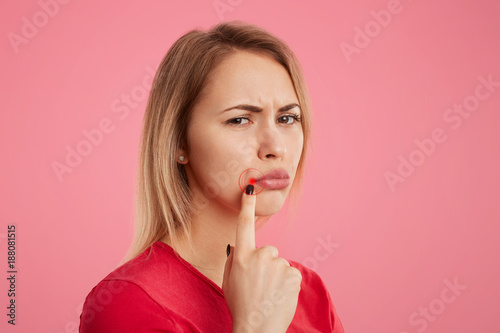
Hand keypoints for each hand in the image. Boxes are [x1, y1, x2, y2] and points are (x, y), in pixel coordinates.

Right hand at [222, 185, 301, 332]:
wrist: (257, 329)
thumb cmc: (240, 306)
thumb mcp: (228, 281)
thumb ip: (233, 260)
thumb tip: (236, 246)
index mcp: (241, 257)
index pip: (244, 226)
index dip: (247, 206)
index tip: (251, 188)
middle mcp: (260, 256)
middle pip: (268, 250)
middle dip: (266, 263)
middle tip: (260, 284)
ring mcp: (278, 264)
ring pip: (280, 263)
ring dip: (277, 275)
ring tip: (269, 293)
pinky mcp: (293, 274)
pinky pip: (290, 273)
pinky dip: (287, 283)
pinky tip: (279, 295)